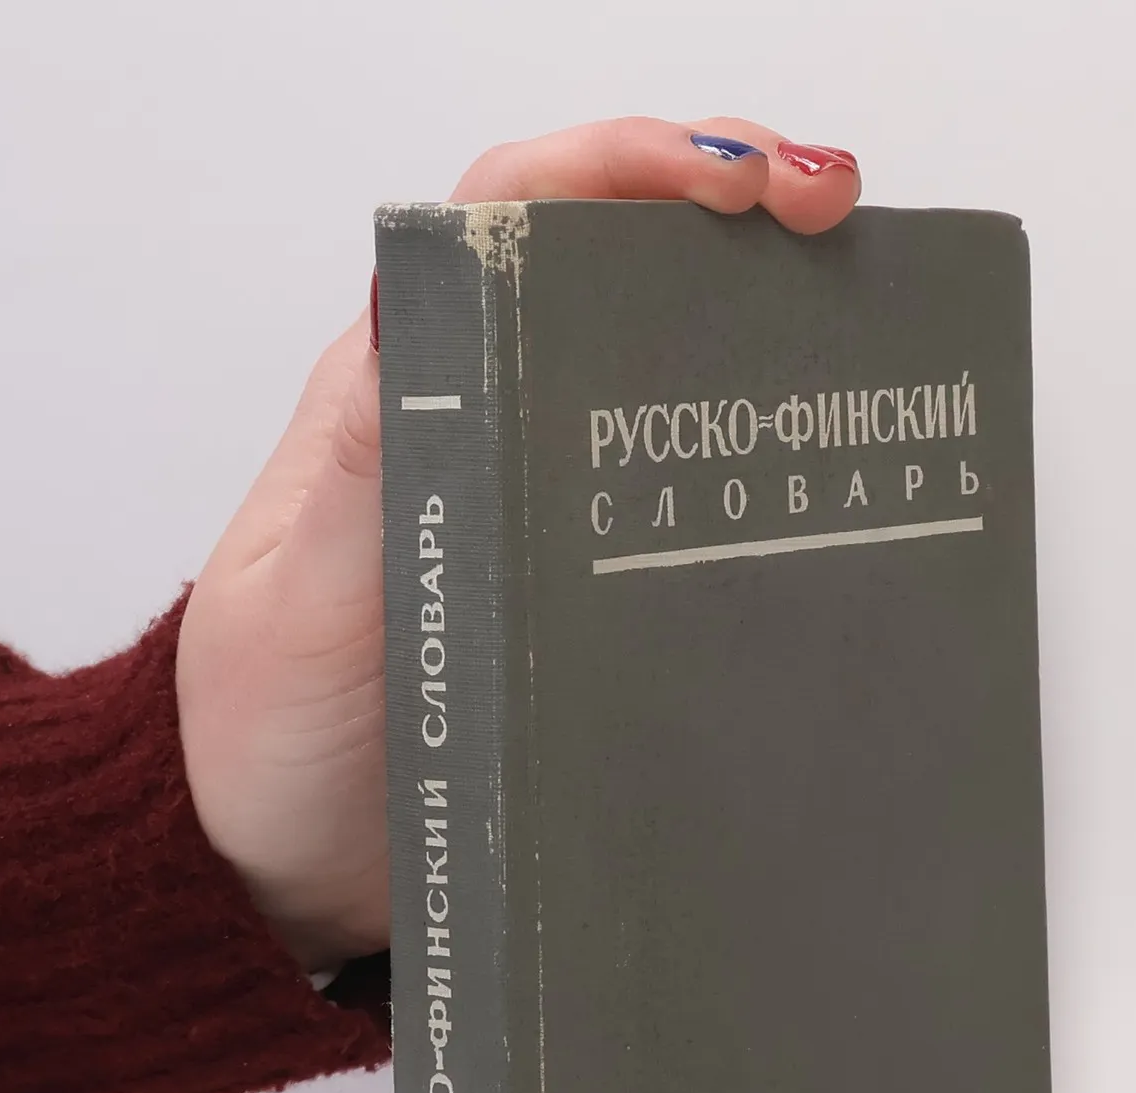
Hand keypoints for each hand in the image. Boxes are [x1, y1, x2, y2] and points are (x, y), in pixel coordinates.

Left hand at [176, 118, 861, 972]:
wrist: (291, 880)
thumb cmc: (269, 744)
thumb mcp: (300, 610)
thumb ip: (360, 480)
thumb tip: (410, 306)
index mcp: (398, 401)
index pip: (507, 221)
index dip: (619, 168)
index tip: (729, 179)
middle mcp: (481, 430)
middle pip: (608, 265)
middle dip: (727, 207)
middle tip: (834, 214)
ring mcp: (544, 514)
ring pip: (662, 369)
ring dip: (763, 318)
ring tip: (866, 308)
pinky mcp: (588, 597)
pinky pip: (683, 501)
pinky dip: (759, 461)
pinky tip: (832, 477)